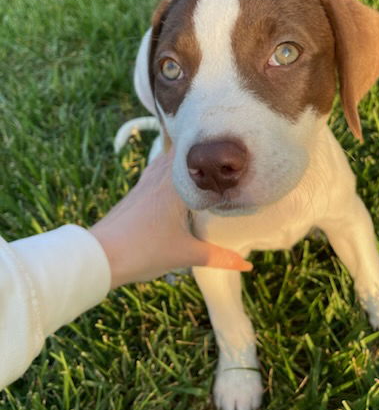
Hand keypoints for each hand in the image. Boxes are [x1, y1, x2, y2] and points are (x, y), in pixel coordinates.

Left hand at [90, 152, 251, 287]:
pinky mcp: (135, 194)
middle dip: (200, 150)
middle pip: (181, 152)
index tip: (231, 143)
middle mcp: (160, 177)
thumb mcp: (185, 255)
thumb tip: (247, 266)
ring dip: (183, 159)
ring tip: (202, 161)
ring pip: (166, 161)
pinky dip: (168, 170)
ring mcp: (144, 184)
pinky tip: (173, 179)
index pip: (196, 155)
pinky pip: (156, 172)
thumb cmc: (143, 250)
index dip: (212, 147)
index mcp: (175, 186)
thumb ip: (218, 257)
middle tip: (222, 151)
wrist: (99, 256)